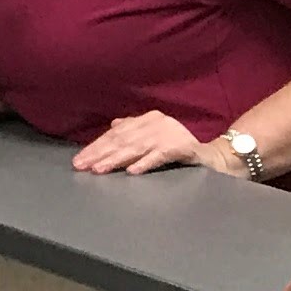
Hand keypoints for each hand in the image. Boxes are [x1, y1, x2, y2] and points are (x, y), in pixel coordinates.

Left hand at [75, 110, 212, 175]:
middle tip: (82, 166)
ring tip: (99, 169)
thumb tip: (113, 126)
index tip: (80, 159)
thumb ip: (134, 129)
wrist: (211, 156)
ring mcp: (169, 134)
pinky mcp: (181, 147)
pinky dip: (145, 163)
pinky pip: (159, 156)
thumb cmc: (179, 147)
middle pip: (122, 140)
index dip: (97, 146)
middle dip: (99, 153)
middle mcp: (157, 123)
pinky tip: (132, 171)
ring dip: (116, 159)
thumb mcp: (155, 135)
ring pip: (136, 148)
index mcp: (148, 119)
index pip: (117, 133)